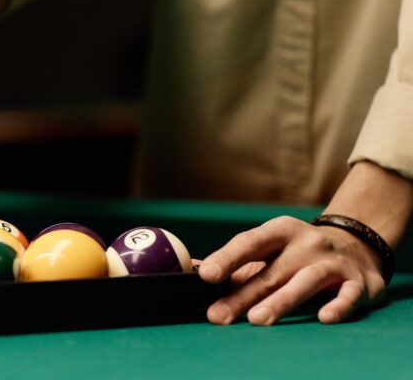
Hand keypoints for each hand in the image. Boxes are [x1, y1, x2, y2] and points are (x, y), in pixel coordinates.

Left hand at [198, 215, 386, 324]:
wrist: (357, 247)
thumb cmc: (299, 254)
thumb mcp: (271, 250)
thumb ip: (236, 263)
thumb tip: (191, 269)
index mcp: (280, 231)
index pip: (249, 242)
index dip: (227, 257)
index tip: (205, 274)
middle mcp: (307, 243)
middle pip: (271, 271)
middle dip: (242, 295)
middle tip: (219, 315)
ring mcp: (333, 261)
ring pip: (306, 280)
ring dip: (281, 300)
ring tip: (257, 319)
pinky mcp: (359, 282)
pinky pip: (348, 294)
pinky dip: (337, 305)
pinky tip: (323, 318)